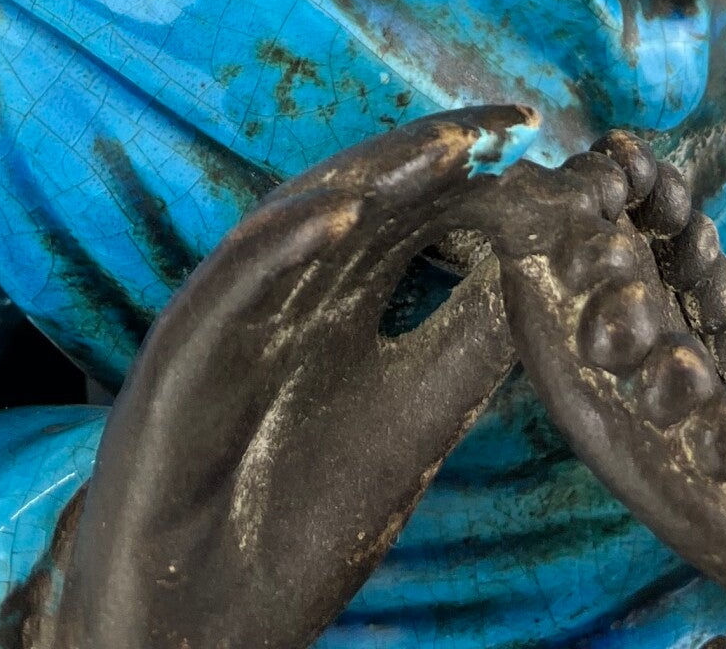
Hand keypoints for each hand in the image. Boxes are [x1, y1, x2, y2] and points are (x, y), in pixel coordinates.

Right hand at [55, 108, 532, 648]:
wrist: (199, 621)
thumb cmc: (293, 523)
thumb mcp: (411, 420)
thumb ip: (468, 342)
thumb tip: (546, 262)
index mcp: (338, 297)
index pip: (408, 211)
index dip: (469, 173)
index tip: (537, 138)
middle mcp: (285, 288)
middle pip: (362, 195)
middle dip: (433, 155)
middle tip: (509, 126)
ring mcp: (230, 313)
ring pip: (299, 219)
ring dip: (371, 179)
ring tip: (445, 149)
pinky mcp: (179, 355)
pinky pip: (232, 284)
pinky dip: (284, 243)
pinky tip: (342, 217)